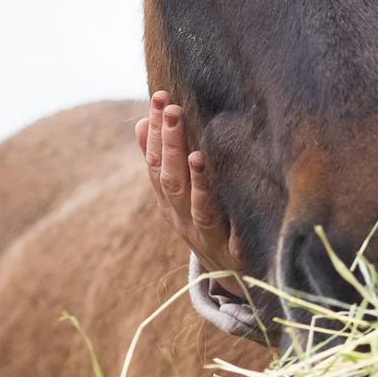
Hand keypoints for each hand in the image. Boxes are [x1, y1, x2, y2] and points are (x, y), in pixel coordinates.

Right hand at [135, 91, 244, 282]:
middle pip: (170, 180)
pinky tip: (231, 199)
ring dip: (194, 180)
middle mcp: (182, 219)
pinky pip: (230, 236)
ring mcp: (205, 238)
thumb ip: (163, 160)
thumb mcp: (181, 195)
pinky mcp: (234, 254)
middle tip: (173, 109)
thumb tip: (144, 121)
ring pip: (194, 206)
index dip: (156, 133)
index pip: (155, 163)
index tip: (159, 99)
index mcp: (169, 203)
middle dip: (170, 145)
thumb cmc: (206, 226)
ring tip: (196, 154)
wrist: (231, 277)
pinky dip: (227, 218)